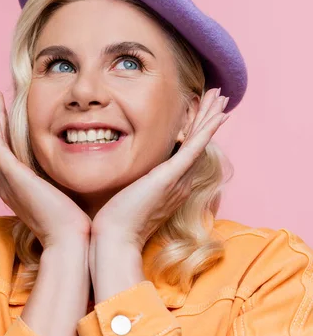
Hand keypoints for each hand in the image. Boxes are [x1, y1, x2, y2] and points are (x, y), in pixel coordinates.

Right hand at [0, 88, 91, 248]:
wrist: (70, 240)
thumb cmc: (73, 222)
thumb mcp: (65, 193)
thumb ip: (63, 178)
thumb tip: (76, 165)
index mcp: (20, 187)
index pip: (10, 151)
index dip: (6, 128)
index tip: (5, 109)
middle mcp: (9, 184)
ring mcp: (8, 180)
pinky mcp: (13, 177)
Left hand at [91, 87, 229, 250]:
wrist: (115, 239)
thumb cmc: (115, 220)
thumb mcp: (127, 193)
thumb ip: (132, 180)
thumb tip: (124, 168)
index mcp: (171, 184)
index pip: (188, 149)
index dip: (197, 127)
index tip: (202, 108)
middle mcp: (180, 181)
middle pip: (199, 141)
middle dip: (209, 116)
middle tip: (220, 96)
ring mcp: (178, 179)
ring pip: (200, 140)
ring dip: (211, 116)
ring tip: (221, 97)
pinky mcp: (170, 177)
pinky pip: (194, 148)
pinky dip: (207, 130)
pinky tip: (219, 116)